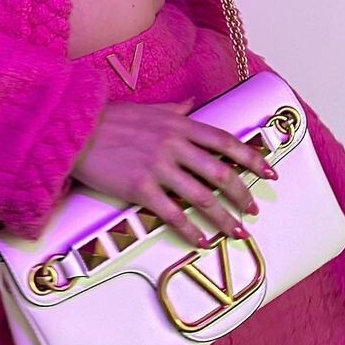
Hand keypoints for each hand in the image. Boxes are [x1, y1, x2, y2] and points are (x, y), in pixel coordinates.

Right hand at [70, 96, 279, 247]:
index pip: (225, 142)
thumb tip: (192, 104)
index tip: (270, 172)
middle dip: (242, 195)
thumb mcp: (147, 109)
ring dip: (224, 219)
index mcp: (178, 124)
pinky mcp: (139, 187)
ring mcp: (157, 166)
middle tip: (253, 211)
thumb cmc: (109, 119)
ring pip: (202, 198)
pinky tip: (201, 241)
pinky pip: (172, 214)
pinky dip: (190, 230)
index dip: (252, 158)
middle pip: (220, 174)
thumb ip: (174, 109)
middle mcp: (173, 144)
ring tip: (237, 232)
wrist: (74, 130)